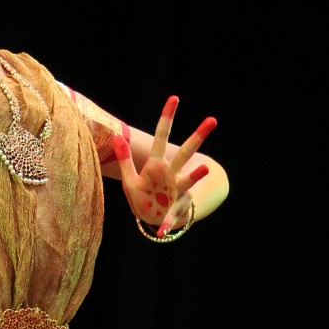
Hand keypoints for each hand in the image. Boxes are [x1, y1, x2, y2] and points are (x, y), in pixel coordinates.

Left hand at [114, 97, 215, 235]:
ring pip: (187, 181)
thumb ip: (124, 159)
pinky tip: (164, 230)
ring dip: (195, 175)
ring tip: (205, 168)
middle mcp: (171, 175)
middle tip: (213, 120)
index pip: (162, 136)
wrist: (154, 218)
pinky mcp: (174, 209)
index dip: (167, 118)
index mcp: (158, 164)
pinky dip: (168, 223)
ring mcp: (176, 192)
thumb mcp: (129, 178)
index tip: (174, 98)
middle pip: (186, 153)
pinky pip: (171, 216)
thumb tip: (116, 136)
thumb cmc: (143, 195)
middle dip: (198, 137)